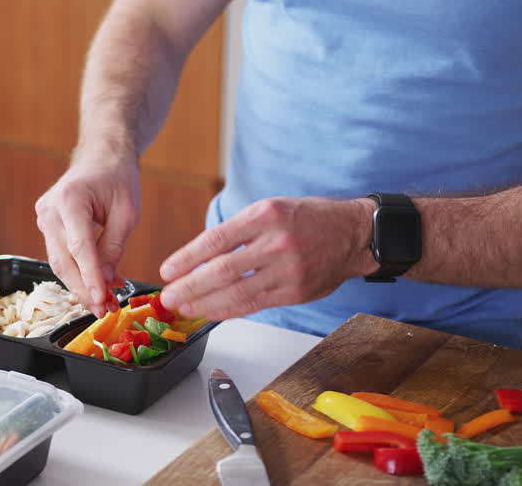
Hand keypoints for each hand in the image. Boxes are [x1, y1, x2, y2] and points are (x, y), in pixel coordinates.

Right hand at [35, 151, 141, 317]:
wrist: (102, 156)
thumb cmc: (118, 177)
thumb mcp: (127, 212)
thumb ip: (114, 247)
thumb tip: (106, 281)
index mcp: (70, 199)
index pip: (79, 248)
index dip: (90, 278)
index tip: (102, 300)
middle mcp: (50, 209)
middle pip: (64, 260)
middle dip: (84, 289)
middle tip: (105, 310)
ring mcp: (44, 217)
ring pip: (59, 262)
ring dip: (81, 284)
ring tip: (104, 302)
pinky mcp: (47, 225)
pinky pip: (61, 254)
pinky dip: (79, 271)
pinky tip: (98, 284)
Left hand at [157, 196, 375, 320]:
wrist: (354, 234)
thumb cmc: (309, 219)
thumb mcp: (271, 209)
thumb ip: (239, 232)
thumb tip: (198, 258)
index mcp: (265, 215)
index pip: (215, 240)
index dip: (186, 258)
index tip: (168, 270)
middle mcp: (276, 242)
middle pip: (221, 270)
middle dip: (188, 287)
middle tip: (167, 296)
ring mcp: (288, 270)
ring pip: (236, 293)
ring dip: (204, 304)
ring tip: (183, 308)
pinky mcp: (295, 292)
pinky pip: (254, 305)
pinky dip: (228, 310)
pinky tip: (211, 312)